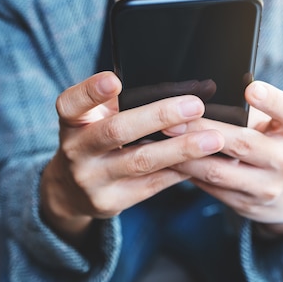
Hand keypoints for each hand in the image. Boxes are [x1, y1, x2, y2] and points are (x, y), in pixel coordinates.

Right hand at [40, 71, 224, 244]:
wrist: (70, 190)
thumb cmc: (92, 139)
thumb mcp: (92, 118)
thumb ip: (118, 103)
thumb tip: (175, 90)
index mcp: (70, 121)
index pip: (71, 103)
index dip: (91, 91)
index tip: (115, 80)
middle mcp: (75, 150)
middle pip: (117, 131)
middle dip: (159, 117)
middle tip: (195, 106)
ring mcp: (91, 179)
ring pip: (141, 161)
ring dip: (180, 149)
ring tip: (212, 139)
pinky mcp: (109, 202)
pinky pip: (151, 185)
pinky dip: (179, 171)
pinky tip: (202, 162)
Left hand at [165, 81, 282, 232]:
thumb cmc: (276, 145)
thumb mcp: (278, 126)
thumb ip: (252, 113)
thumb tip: (203, 98)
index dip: (271, 100)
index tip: (250, 89)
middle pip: (242, 143)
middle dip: (202, 129)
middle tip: (172, 118)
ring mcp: (267, 187)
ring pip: (218, 171)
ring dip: (186, 156)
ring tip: (162, 140)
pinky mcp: (247, 204)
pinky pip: (211, 188)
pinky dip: (187, 173)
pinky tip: (169, 161)